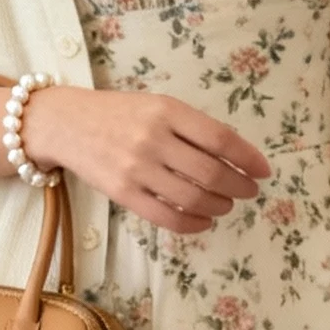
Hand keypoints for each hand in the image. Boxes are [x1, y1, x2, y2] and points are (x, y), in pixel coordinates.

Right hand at [24, 84, 268, 235]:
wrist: (66, 123)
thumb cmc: (119, 114)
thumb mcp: (156, 106)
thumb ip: (191, 127)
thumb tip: (235, 156)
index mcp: (167, 110)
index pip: (220, 139)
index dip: (248, 158)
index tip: (263, 171)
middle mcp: (153, 139)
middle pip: (211, 172)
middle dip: (239, 187)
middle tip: (248, 191)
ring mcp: (137, 169)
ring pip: (192, 198)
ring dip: (219, 206)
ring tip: (225, 205)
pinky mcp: (123, 194)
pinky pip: (167, 217)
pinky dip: (193, 223)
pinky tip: (203, 221)